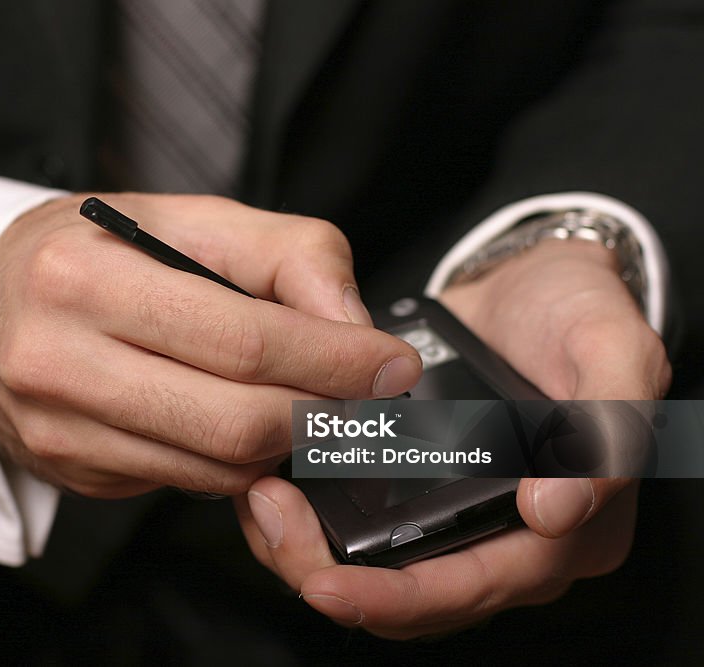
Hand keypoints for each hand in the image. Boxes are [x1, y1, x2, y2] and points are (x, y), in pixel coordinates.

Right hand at [0, 193, 420, 497]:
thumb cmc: (94, 251)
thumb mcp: (188, 217)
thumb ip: (287, 255)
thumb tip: (355, 330)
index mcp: (84, 277)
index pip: (241, 339)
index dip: (334, 361)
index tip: (392, 366)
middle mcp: (57, 360)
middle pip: (233, 420)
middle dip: (321, 416)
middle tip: (363, 397)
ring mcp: (58, 428)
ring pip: (214, 466)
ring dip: (283, 443)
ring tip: (306, 402)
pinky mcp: (70, 470)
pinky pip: (183, 483)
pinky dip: (233, 461)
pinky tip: (239, 422)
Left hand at [236, 239, 670, 638]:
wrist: (535, 281)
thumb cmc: (581, 314)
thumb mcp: (615, 352)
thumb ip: (604, 429)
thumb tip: (555, 512)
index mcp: (565, 527)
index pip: (476, 586)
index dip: (401, 597)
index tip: (329, 585)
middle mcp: (507, 537)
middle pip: (415, 596)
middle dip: (334, 578)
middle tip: (273, 526)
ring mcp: (458, 515)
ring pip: (379, 570)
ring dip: (313, 550)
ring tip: (264, 502)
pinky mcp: (419, 487)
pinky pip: (363, 526)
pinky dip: (314, 515)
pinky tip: (274, 482)